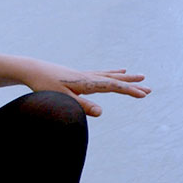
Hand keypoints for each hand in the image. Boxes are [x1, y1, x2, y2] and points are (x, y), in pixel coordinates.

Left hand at [19, 62, 150, 116]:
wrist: (33, 70)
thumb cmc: (45, 85)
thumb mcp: (63, 98)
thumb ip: (82, 105)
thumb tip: (102, 112)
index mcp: (88, 82)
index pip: (113, 87)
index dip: (129, 91)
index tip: (144, 94)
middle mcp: (90, 77)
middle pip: (116, 81)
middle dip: (132, 85)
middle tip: (149, 88)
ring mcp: (86, 75)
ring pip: (111, 76)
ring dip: (126, 79)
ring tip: (139, 77)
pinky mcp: (81, 75)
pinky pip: (103, 74)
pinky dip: (114, 73)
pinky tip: (119, 71)